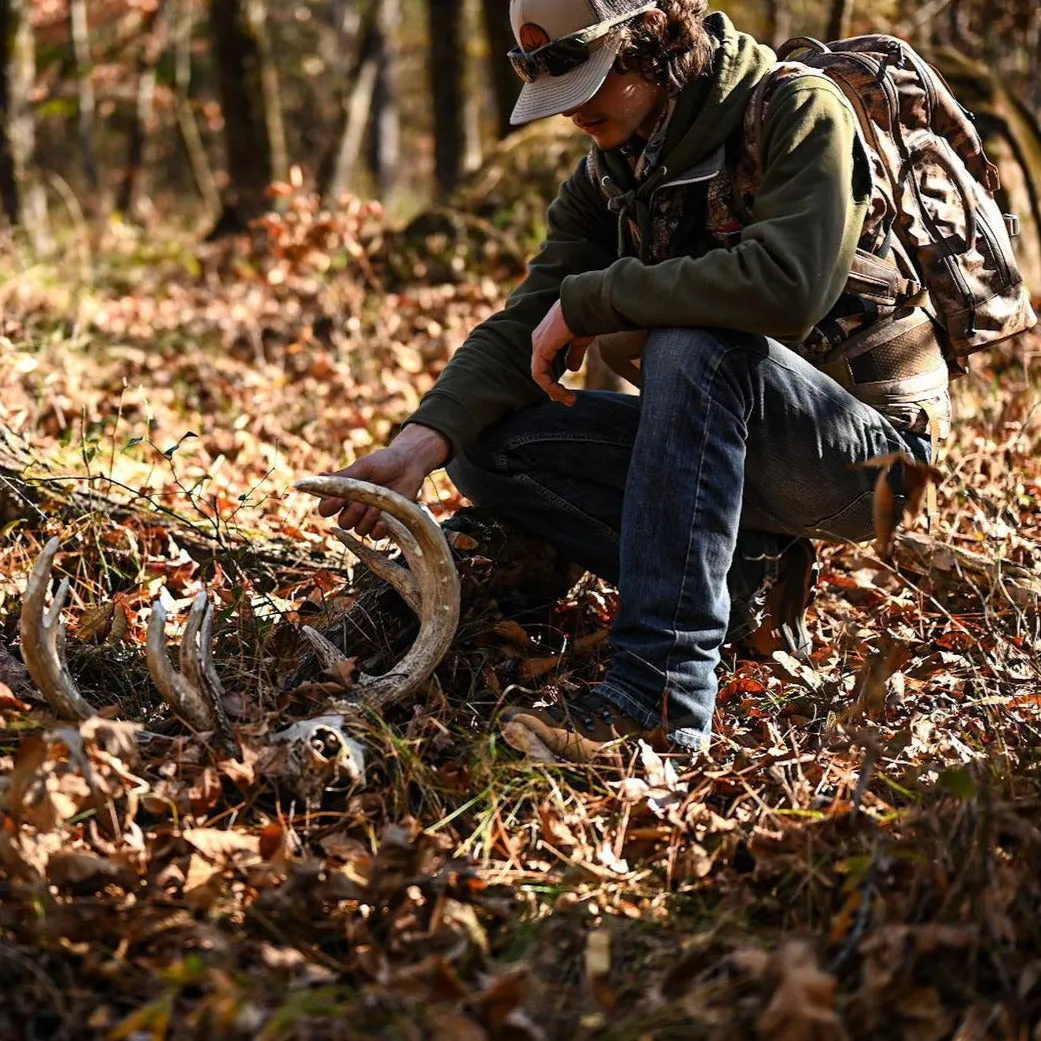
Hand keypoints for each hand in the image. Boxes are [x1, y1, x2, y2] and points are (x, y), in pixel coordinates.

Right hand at [316, 424, 449, 537]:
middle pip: (342, 523)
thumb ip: (342, 477)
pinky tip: (382, 522)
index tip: (339, 499)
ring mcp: (369, 517)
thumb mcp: (362, 467)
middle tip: (362, 503)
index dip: (329, 508)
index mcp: (343, 494)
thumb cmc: (383, 462)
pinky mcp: (386, 523)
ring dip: (365, 521)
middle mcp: (353, 508)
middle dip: (351, 514)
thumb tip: (319, 477)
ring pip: (358, 530)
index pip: (325, 509)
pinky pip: (375, 536)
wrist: (409, 464)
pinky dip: (377, 531)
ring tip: (376, 508)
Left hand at [531, 300, 592, 406]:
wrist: (587, 305)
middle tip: (569, 401)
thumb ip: (574, 354)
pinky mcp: (541, 349)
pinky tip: (564, 392)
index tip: (569, 394)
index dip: (554, 381)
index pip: (544, 364)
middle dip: (554, 390)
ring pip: (540, 376)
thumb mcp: (580, 340)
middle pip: (540, 372)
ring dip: (554, 391)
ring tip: (570, 400)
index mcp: (547, 337)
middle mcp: (539, 340)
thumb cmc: (587, 318)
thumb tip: (572, 370)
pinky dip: (551, 387)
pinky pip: (540, 375)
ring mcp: (538, 344)